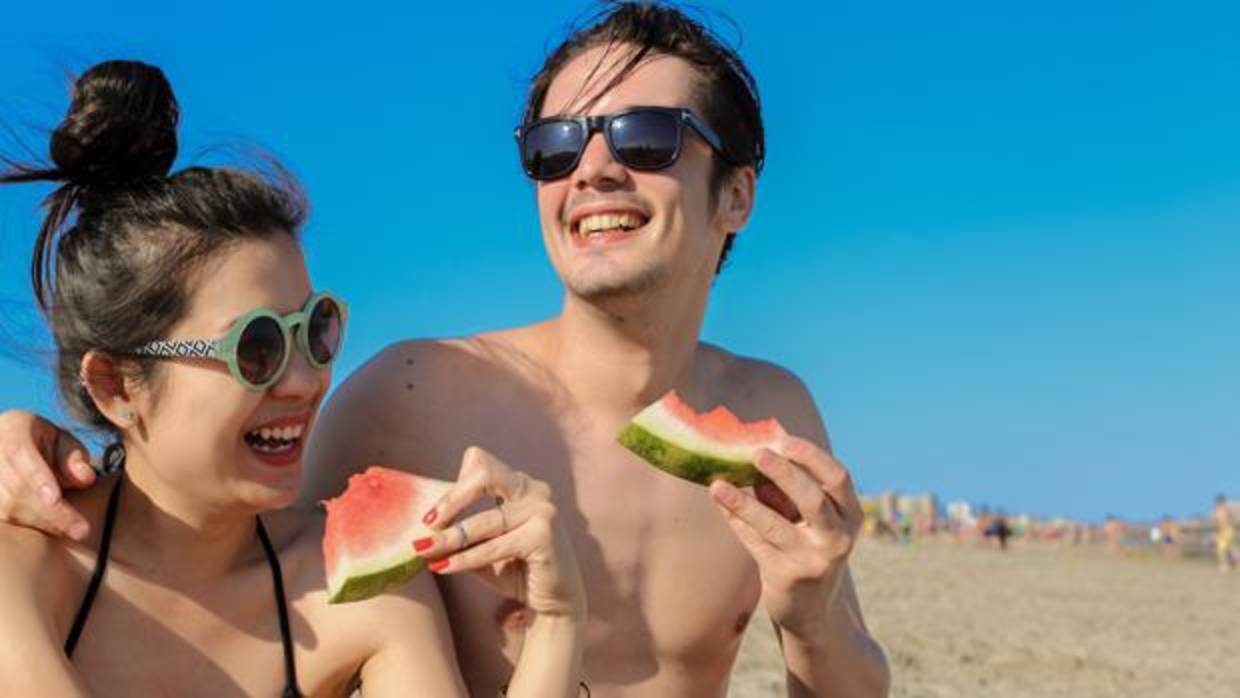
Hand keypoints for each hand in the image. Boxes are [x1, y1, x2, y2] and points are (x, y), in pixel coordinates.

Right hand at [0, 411, 95, 539]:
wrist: (5, 446)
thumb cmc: (42, 444)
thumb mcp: (62, 441)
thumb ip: (74, 458)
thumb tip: (87, 478)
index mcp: (11, 431)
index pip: (20, 454)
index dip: (37, 478)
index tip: (54, 499)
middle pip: (15, 489)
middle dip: (50, 512)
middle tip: (81, 530)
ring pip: (7, 508)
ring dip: (42, 523)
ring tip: (73, 530)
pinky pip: (5, 519)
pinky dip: (30, 527)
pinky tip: (54, 530)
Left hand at [413, 446, 584, 618]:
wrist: (555, 603)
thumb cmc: (517, 570)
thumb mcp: (484, 546)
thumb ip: (462, 532)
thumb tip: (422, 531)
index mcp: (520, 485)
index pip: (480, 464)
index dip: (455, 487)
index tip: (435, 515)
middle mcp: (533, 490)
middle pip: (484, 473)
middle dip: (451, 499)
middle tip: (427, 523)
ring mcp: (542, 510)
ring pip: (483, 519)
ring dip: (449, 538)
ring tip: (423, 551)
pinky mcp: (544, 535)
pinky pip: (492, 546)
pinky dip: (464, 558)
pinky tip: (443, 567)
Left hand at [709, 435, 861, 639]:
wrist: (811, 610)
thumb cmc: (807, 547)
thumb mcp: (810, 519)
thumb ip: (790, 489)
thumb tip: (757, 449)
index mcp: (851, 516)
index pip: (838, 478)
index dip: (812, 456)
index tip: (784, 440)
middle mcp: (838, 539)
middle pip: (813, 499)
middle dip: (784, 473)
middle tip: (756, 453)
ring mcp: (813, 561)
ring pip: (774, 524)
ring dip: (743, 501)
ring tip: (718, 484)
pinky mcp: (787, 577)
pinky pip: (755, 542)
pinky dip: (736, 520)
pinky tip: (720, 501)